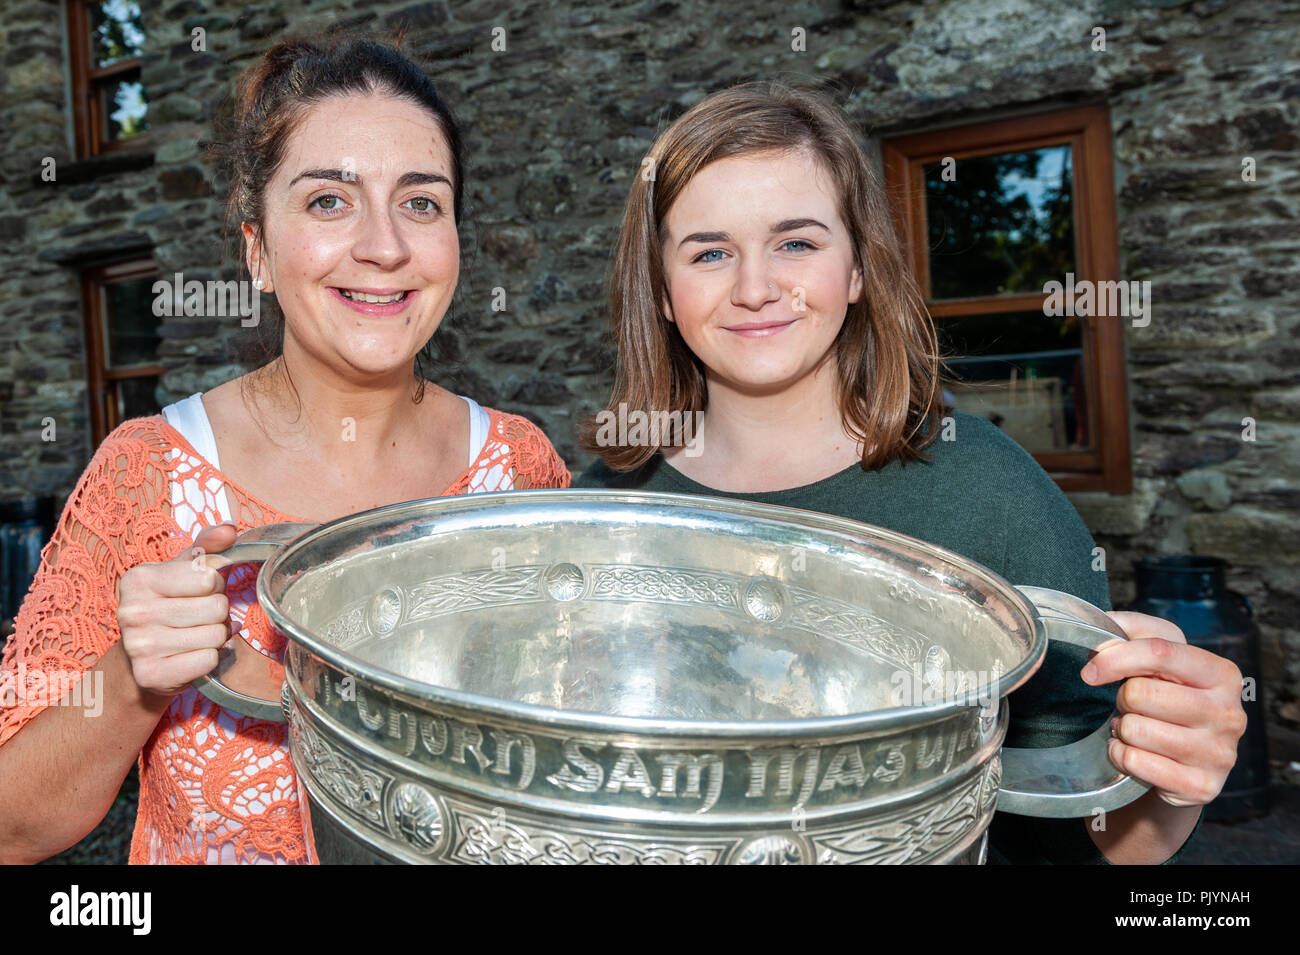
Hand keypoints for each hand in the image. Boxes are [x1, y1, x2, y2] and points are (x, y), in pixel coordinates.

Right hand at [115, 523, 239, 698]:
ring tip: (195, 635)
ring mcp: (140, 645)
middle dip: (217, 613)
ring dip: (215, 637)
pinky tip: (190, 655)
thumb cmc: (166, 607)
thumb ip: (207, 546)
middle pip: (217, 607)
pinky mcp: (151, 673)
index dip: (214, 586)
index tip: (198, 593)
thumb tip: (229, 528)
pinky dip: (208, 659)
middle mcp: (134, 611)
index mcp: (140, 578)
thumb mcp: (181, 571)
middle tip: (198, 618)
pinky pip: (208, 660)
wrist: (137, 660)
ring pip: (216, 635)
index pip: (210, 577)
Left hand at [1082, 611, 1246, 807]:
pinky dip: (1122, 755)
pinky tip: (1136, 753)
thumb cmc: (1167, 699)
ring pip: (1134, 729)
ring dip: (1123, 729)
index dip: (1115, 657)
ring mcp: (1219, 753)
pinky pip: (1134, 761)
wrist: (1184, 762)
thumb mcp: (1158, 658)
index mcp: (1222, 673)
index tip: (1091, 671)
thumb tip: (1102, 621)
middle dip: (1122, 699)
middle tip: (1133, 707)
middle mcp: (1229, 713)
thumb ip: (1132, 630)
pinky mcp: (1201, 786)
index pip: (1159, 651)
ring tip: (1138, 729)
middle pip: (1139, 693)